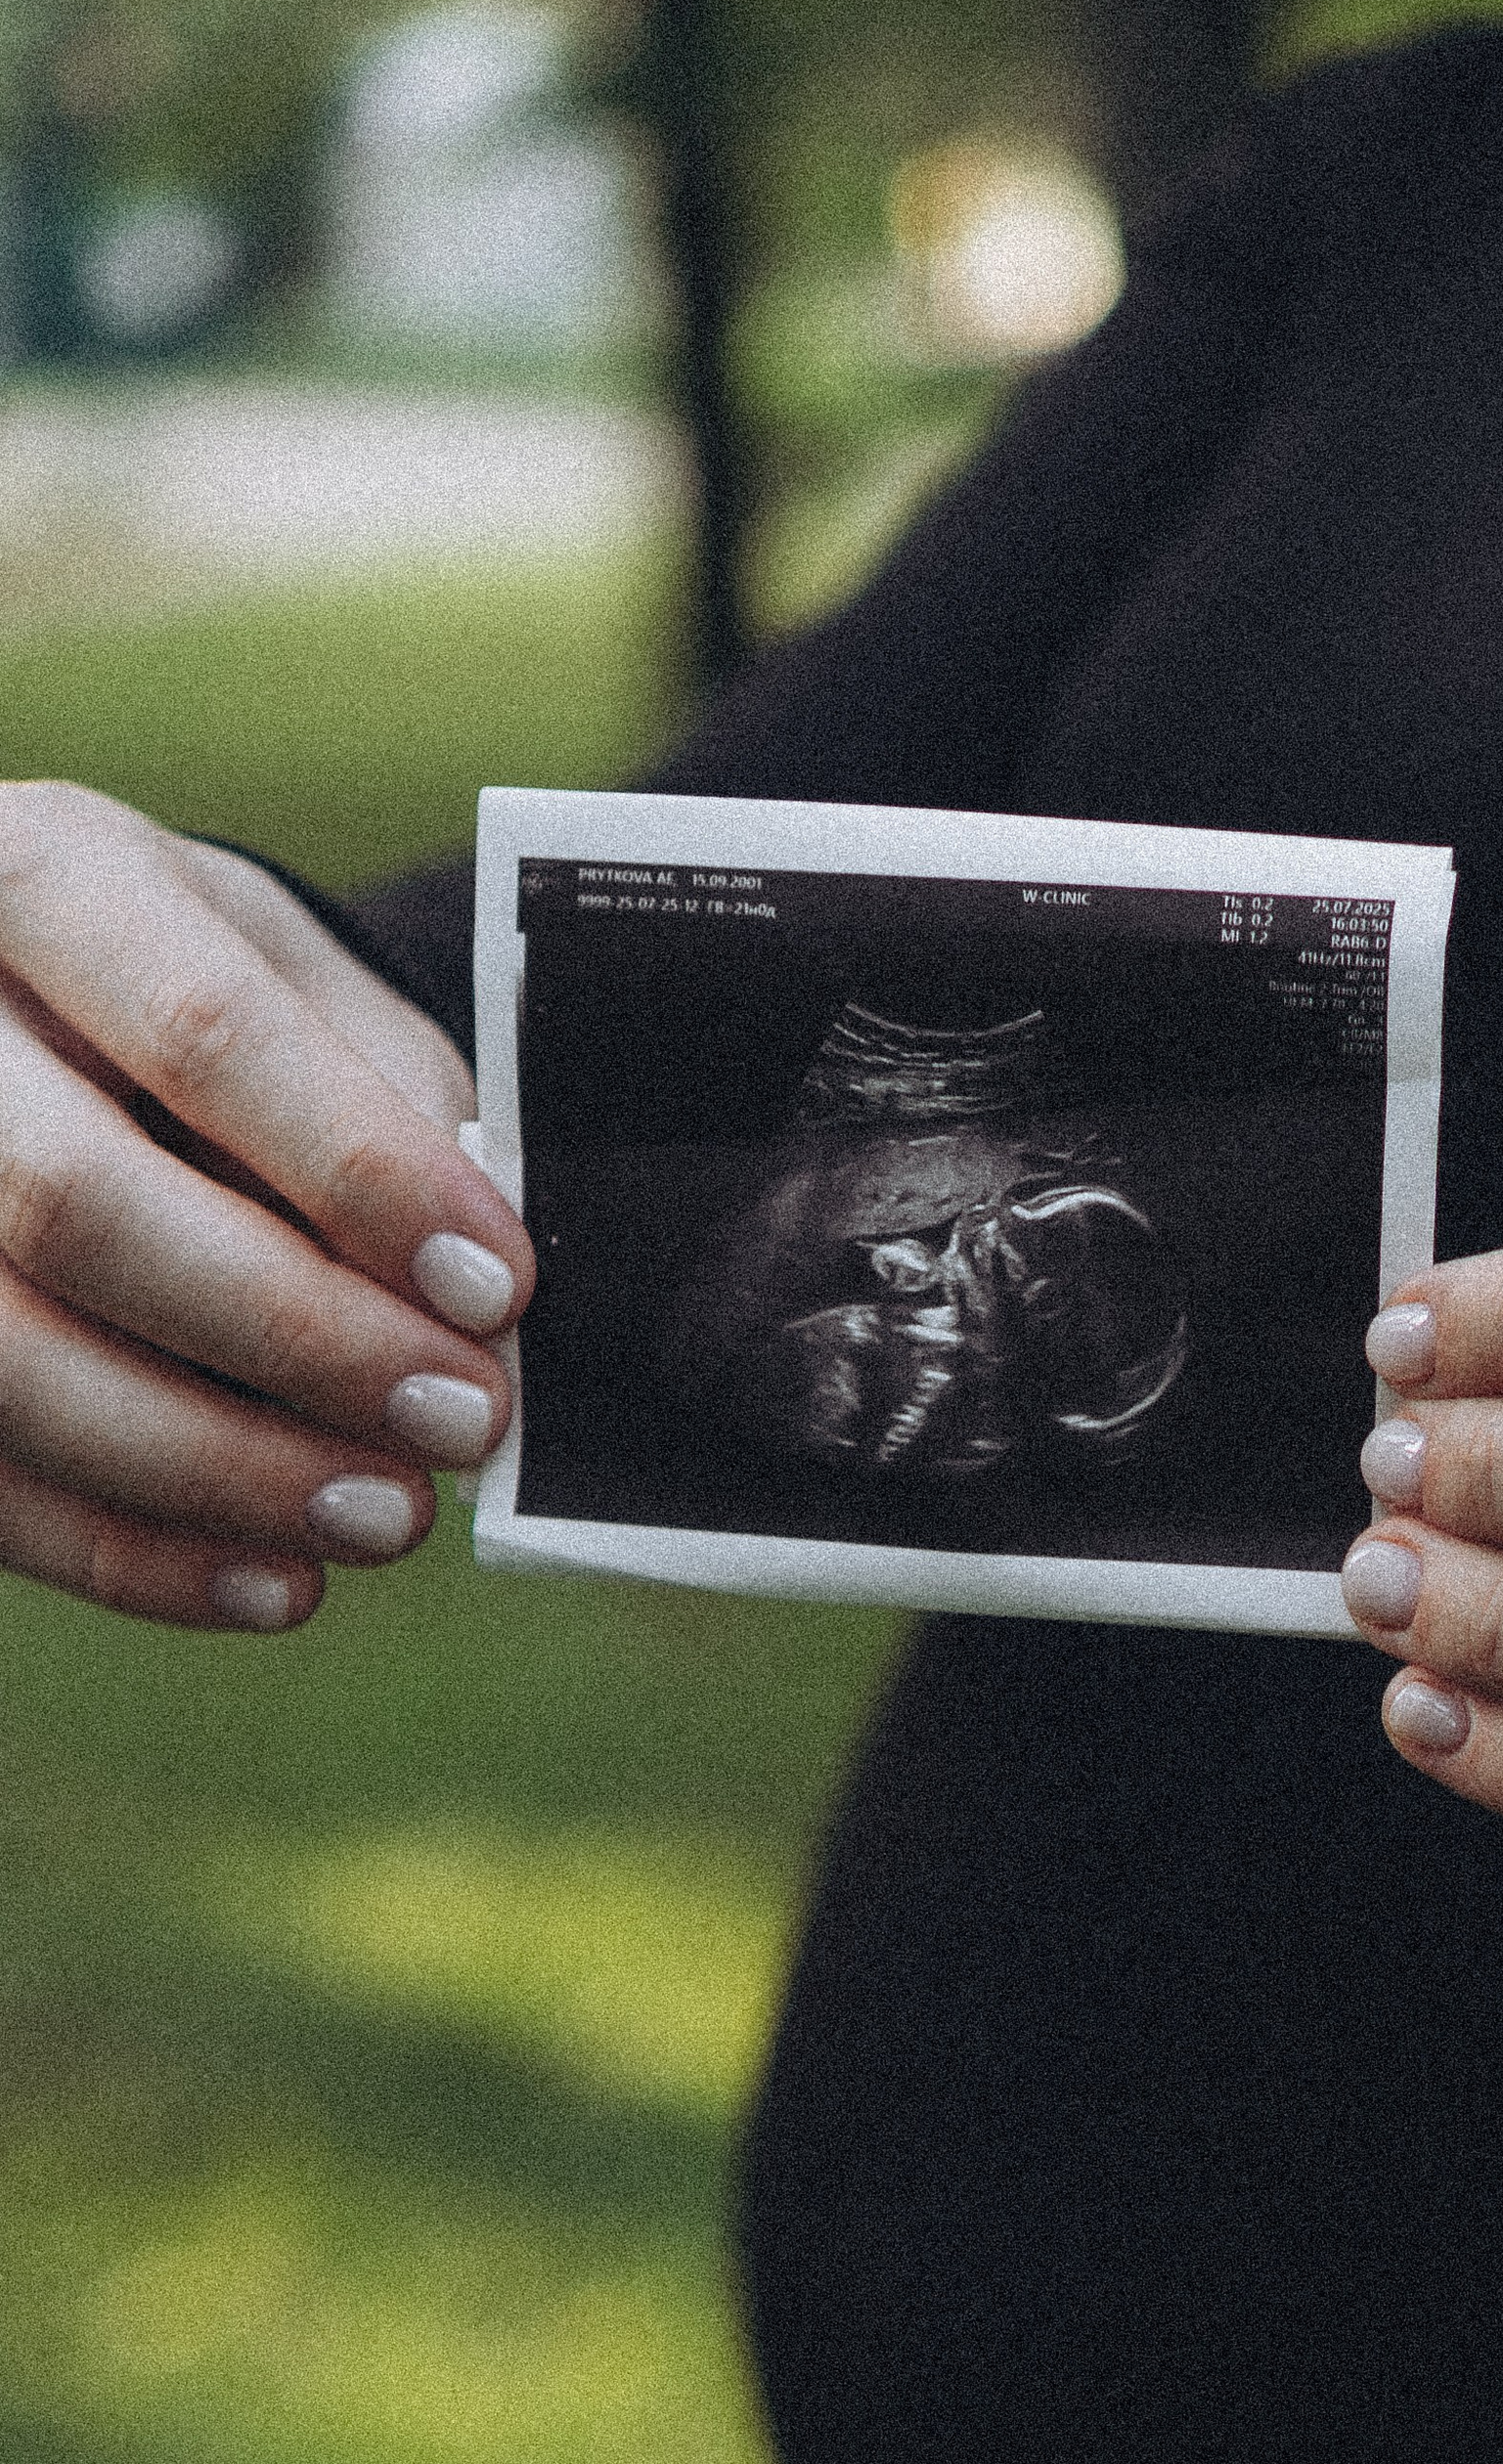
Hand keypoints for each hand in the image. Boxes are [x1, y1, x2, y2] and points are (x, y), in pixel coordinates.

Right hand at [0, 783, 530, 1632]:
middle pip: (80, 1207)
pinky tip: (276, 1583)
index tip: (494, 1287)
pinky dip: (135, 1554)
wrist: (42, 1025)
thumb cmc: (197, 1000)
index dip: (357, 1173)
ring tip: (386, 1519)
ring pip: (9, 1360)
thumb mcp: (294, 982)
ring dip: (217, 1470)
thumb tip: (478, 1283)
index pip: (199, 1032)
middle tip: (460, 1421)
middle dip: (295, 1338)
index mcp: (40, 880)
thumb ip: (388, 1101)